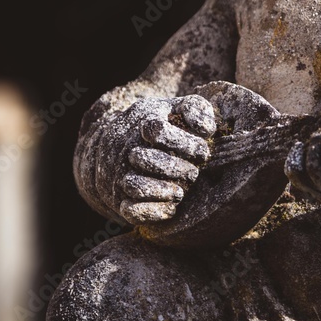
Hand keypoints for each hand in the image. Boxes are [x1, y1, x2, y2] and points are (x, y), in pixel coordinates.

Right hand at [116, 94, 215, 223]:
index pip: (157, 130)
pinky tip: (172, 208)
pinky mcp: (120, 198)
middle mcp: (127, 146)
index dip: (183, 142)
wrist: (115, 141)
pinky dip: (153, 212)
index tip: (201, 150)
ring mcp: (120, 172)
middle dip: (177, 168)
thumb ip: (195, 110)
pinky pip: (130, 210)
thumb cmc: (159, 124)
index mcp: (142, 120)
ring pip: (135, 186)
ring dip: (164, 190)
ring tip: (181, 191)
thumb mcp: (176, 107)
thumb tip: (206, 130)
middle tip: (193, 172)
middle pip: (147, 160)